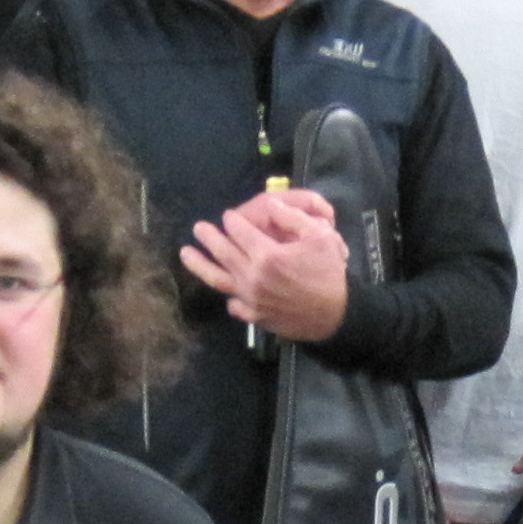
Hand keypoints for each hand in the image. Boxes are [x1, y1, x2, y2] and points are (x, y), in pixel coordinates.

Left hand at [183, 186, 351, 341]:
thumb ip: (293, 218)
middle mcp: (252, 277)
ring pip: (218, 279)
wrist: (337, 315)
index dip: (232, 221)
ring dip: (199, 265)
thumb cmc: (330, 274)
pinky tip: (226, 291)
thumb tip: (271, 206)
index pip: (239, 232)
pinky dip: (229, 296)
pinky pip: (235, 304)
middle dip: (209, 237)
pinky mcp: (255, 316)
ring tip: (185, 254)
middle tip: (199, 228)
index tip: (228, 217)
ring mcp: (251, 299)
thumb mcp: (320, 237)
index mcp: (267, 255)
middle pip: (223, 252)